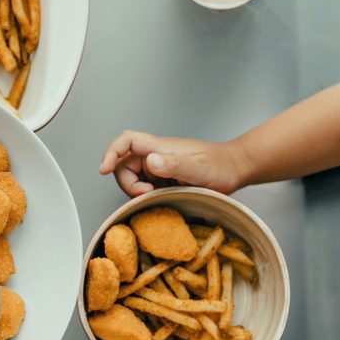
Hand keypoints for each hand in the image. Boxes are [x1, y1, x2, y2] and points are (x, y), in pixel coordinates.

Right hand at [99, 131, 249, 196]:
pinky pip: (145, 187)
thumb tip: (150, 162)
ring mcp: (159, 168)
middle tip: (147, 194)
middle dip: (128, 183)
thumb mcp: (198, 168)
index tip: (104, 169)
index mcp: (159, 148)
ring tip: (159, 196)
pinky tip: (164, 198)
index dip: (111, 152)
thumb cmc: (221, 165)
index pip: (126, 141)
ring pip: (133, 179)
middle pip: (124, 165)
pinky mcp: (164, 179)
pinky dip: (148, 196)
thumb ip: (174, 164)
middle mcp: (156, 156)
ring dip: (139, 191)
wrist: (235, 169)